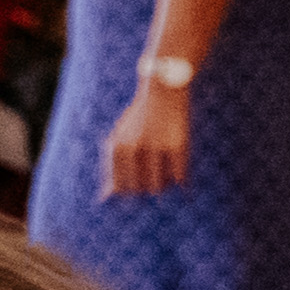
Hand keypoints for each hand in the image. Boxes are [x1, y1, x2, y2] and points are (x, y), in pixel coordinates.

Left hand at [100, 77, 194, 196]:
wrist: (164, 90)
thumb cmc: (139, 119)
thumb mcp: (120, 140)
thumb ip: (111, 168)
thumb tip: (104, 199)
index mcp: (117, 147)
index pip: (122, 188)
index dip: (131, 192)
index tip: (139, 186)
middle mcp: (135, 148)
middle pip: (140, 190)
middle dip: (147, 190)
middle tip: (155, 178)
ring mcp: (157, 147)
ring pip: (160, 186)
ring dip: (164, 185)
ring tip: (168, 174)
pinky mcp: (178, 145)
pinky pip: (181, 177)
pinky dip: (183, 182)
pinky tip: (184, 181)